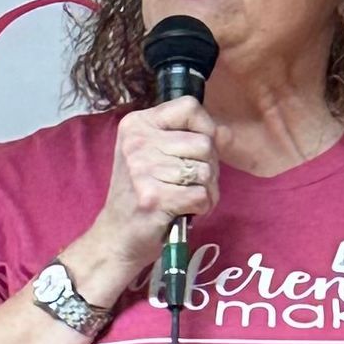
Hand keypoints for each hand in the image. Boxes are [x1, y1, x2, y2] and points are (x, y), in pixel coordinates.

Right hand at [86, 96, 219, 289]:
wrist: (117, 236)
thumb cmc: (141, 195)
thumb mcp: (159, 157)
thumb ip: (191, 139)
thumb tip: (226, 134)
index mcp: (137, 124)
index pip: (189, 107)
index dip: (206, 128)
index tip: (199, 151)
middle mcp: (137, 142)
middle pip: (204, 143)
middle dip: (209, 168)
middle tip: (190, 185)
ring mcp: (143, 169)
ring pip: (205, 171)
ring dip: (206, 192)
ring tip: (186, 200)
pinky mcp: (153, 197)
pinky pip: (201, 196)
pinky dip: (201, 208)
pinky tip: (186, 212)